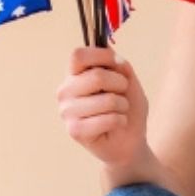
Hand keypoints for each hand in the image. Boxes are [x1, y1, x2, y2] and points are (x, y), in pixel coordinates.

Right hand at [56, 47, 148, 170]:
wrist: (129, 140)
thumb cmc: (125, 108)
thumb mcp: (128, 80)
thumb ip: (120, 66)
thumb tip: (111, 55)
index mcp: (74, 75)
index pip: (78, 56)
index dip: (102, 56)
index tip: (119, 65)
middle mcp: (65, 92)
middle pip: (96, 76)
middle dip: (120, 84)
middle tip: (122, 95)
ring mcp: (67, 112)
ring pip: (106, 100)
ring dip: (122, 106)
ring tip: (119, 112)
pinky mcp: (75, 131)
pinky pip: (107, 119)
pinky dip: (120, 121)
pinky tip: (116, 125)